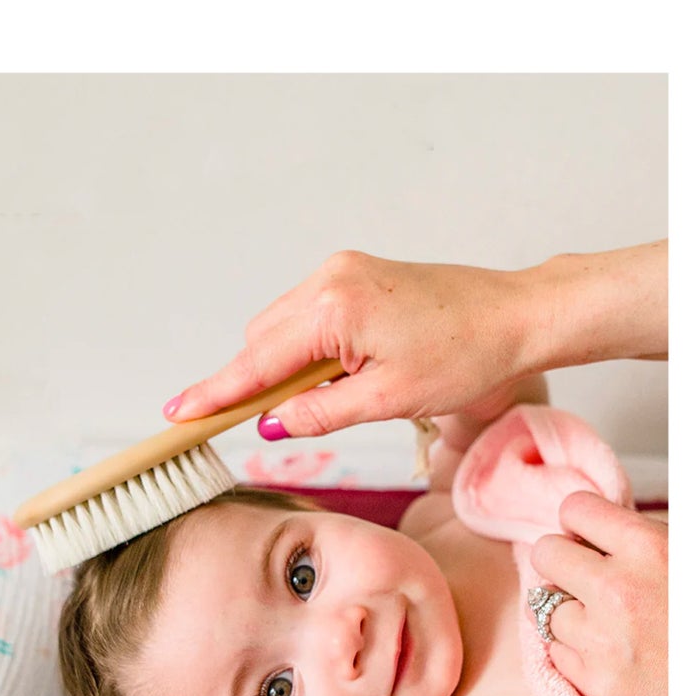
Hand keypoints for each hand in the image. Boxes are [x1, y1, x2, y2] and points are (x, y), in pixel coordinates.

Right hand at [164, 250, 529, 435]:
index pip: (257, 360)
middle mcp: (330, 279)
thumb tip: (272, 421)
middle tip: (267, 423)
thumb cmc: (466, 355)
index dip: (216, 393)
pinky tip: (342, 372)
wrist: (516, 317)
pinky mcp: (358, 275)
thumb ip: (320, 411)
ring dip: (288, 367)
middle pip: (262, 340)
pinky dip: (310, 349)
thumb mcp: (389, 399)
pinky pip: (310, 317)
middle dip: (258, 383)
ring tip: (335, 396)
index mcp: (334, 308)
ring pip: (284, 328)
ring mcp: (344, 272)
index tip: (179, 413)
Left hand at [530, 491, 667, 695]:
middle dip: (562, 562)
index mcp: (650, 549)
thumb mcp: (686, 560)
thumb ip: (642, 542)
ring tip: (611, 627)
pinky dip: (577, 654)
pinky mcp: (594, 684)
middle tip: (585, 578)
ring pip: (546, 608)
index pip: (575, 509)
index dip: (581, 522)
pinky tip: (612, 658)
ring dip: (572, 615)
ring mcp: (602, 641)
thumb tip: (594, 529)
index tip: (589, 537)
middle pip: (546, 553)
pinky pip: (557, 653)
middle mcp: (619, 590)